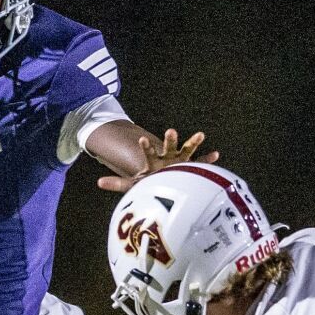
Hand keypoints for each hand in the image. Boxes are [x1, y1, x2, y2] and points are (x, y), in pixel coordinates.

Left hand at [96, 127, 219, 192]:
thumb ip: (117, 183)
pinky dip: (208, 160)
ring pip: (187, 150)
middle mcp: (167, 157)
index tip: (142, 139)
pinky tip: (216, 154)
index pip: (148, 152)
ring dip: (193, 142)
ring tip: (201, 134)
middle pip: (168, 146)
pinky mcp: (191, 167)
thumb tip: (98, 183)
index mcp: (153, 161)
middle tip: (171, 130)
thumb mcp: (133, 184)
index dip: (145, 147)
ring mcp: (180, 160)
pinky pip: (201, 162)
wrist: (162, 180)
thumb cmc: (149, 183)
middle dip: (170, 139)